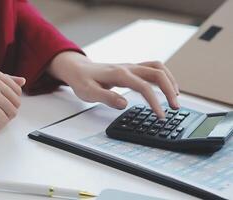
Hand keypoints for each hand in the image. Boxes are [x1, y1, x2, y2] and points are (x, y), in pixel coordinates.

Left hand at [48, 52, 179, 117]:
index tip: (160, 115)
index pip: (143, 86)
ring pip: (158, 68)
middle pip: (157, 73)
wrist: (78, 69)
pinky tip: (166, 87)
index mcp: (119, 74)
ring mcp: (131, 67)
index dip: (155, 101)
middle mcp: (128, 67)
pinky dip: (164, 76)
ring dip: (170, 81)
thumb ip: (106, 98)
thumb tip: (125, 104)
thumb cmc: (82, 81)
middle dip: (169, 90)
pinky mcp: (131, 69)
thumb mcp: (89, 92)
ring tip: (176, 97)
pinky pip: (153, 68)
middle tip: (175, 108)